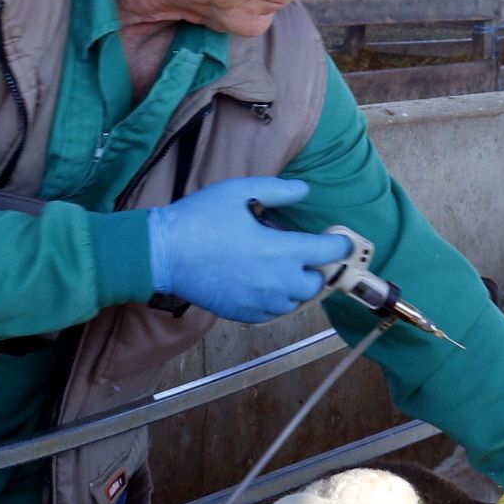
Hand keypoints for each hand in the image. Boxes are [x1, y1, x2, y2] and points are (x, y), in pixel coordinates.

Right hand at [145, 176, 352, 323]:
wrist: (164, 254)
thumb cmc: (201, 218)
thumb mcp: (240, 191)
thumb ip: (278, 190)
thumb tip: (305, 189)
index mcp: (282, 250)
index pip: (329, 252)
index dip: (339, 245)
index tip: (338, 240)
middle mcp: (277, 281)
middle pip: (316, 284)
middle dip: (314, 269)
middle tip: (300, 254)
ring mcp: (261, 302)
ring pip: (295, 301)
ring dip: (294, 286)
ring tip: (278, 268)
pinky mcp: (244, 314)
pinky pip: (272, 313)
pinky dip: (274, 300)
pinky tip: (260, 283)